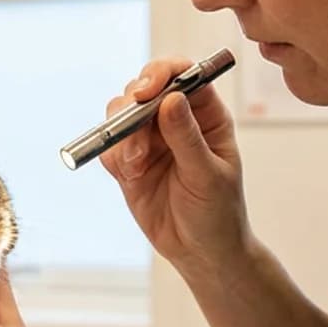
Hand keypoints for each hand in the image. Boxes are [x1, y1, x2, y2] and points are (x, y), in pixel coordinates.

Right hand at [103, 55, 251, 271]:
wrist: (200, 253)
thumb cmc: (218, 212)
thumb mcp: (207, 176)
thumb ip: (187, 138)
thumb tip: (171, 99)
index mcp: (206, 114)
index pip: (183, 74)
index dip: (162, 73)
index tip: (146, 91)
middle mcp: (176, 120)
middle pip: (144, 87)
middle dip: (132, 107)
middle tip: (133, 132)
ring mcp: (150, 139)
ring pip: (120, 113)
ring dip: (121, 135)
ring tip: (135, 166)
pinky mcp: (129, 161)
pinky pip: (109, 145)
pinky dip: (113, 156)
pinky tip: (130, 177)